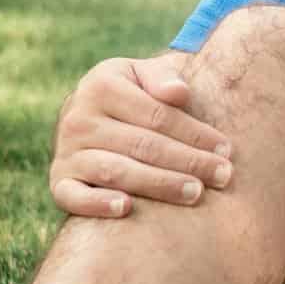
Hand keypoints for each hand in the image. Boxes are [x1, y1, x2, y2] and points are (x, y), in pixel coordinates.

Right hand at [50, 55, 232, 217]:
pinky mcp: (58, 181)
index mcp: (101, 85)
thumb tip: (179, 93)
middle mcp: (78, 118)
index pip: (157, 115)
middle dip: (188, 161)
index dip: (195, 133)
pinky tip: (126, 208)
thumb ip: (163, 78)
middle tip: (223, 176)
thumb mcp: (144, 75)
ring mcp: (66, 152)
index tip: (226, 149)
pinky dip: (96, 203)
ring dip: (158, 184)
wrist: (88, 115)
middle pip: (143, 145)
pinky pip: (73, 196)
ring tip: (195, 193)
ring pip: (116, 171)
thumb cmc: (132, 96)